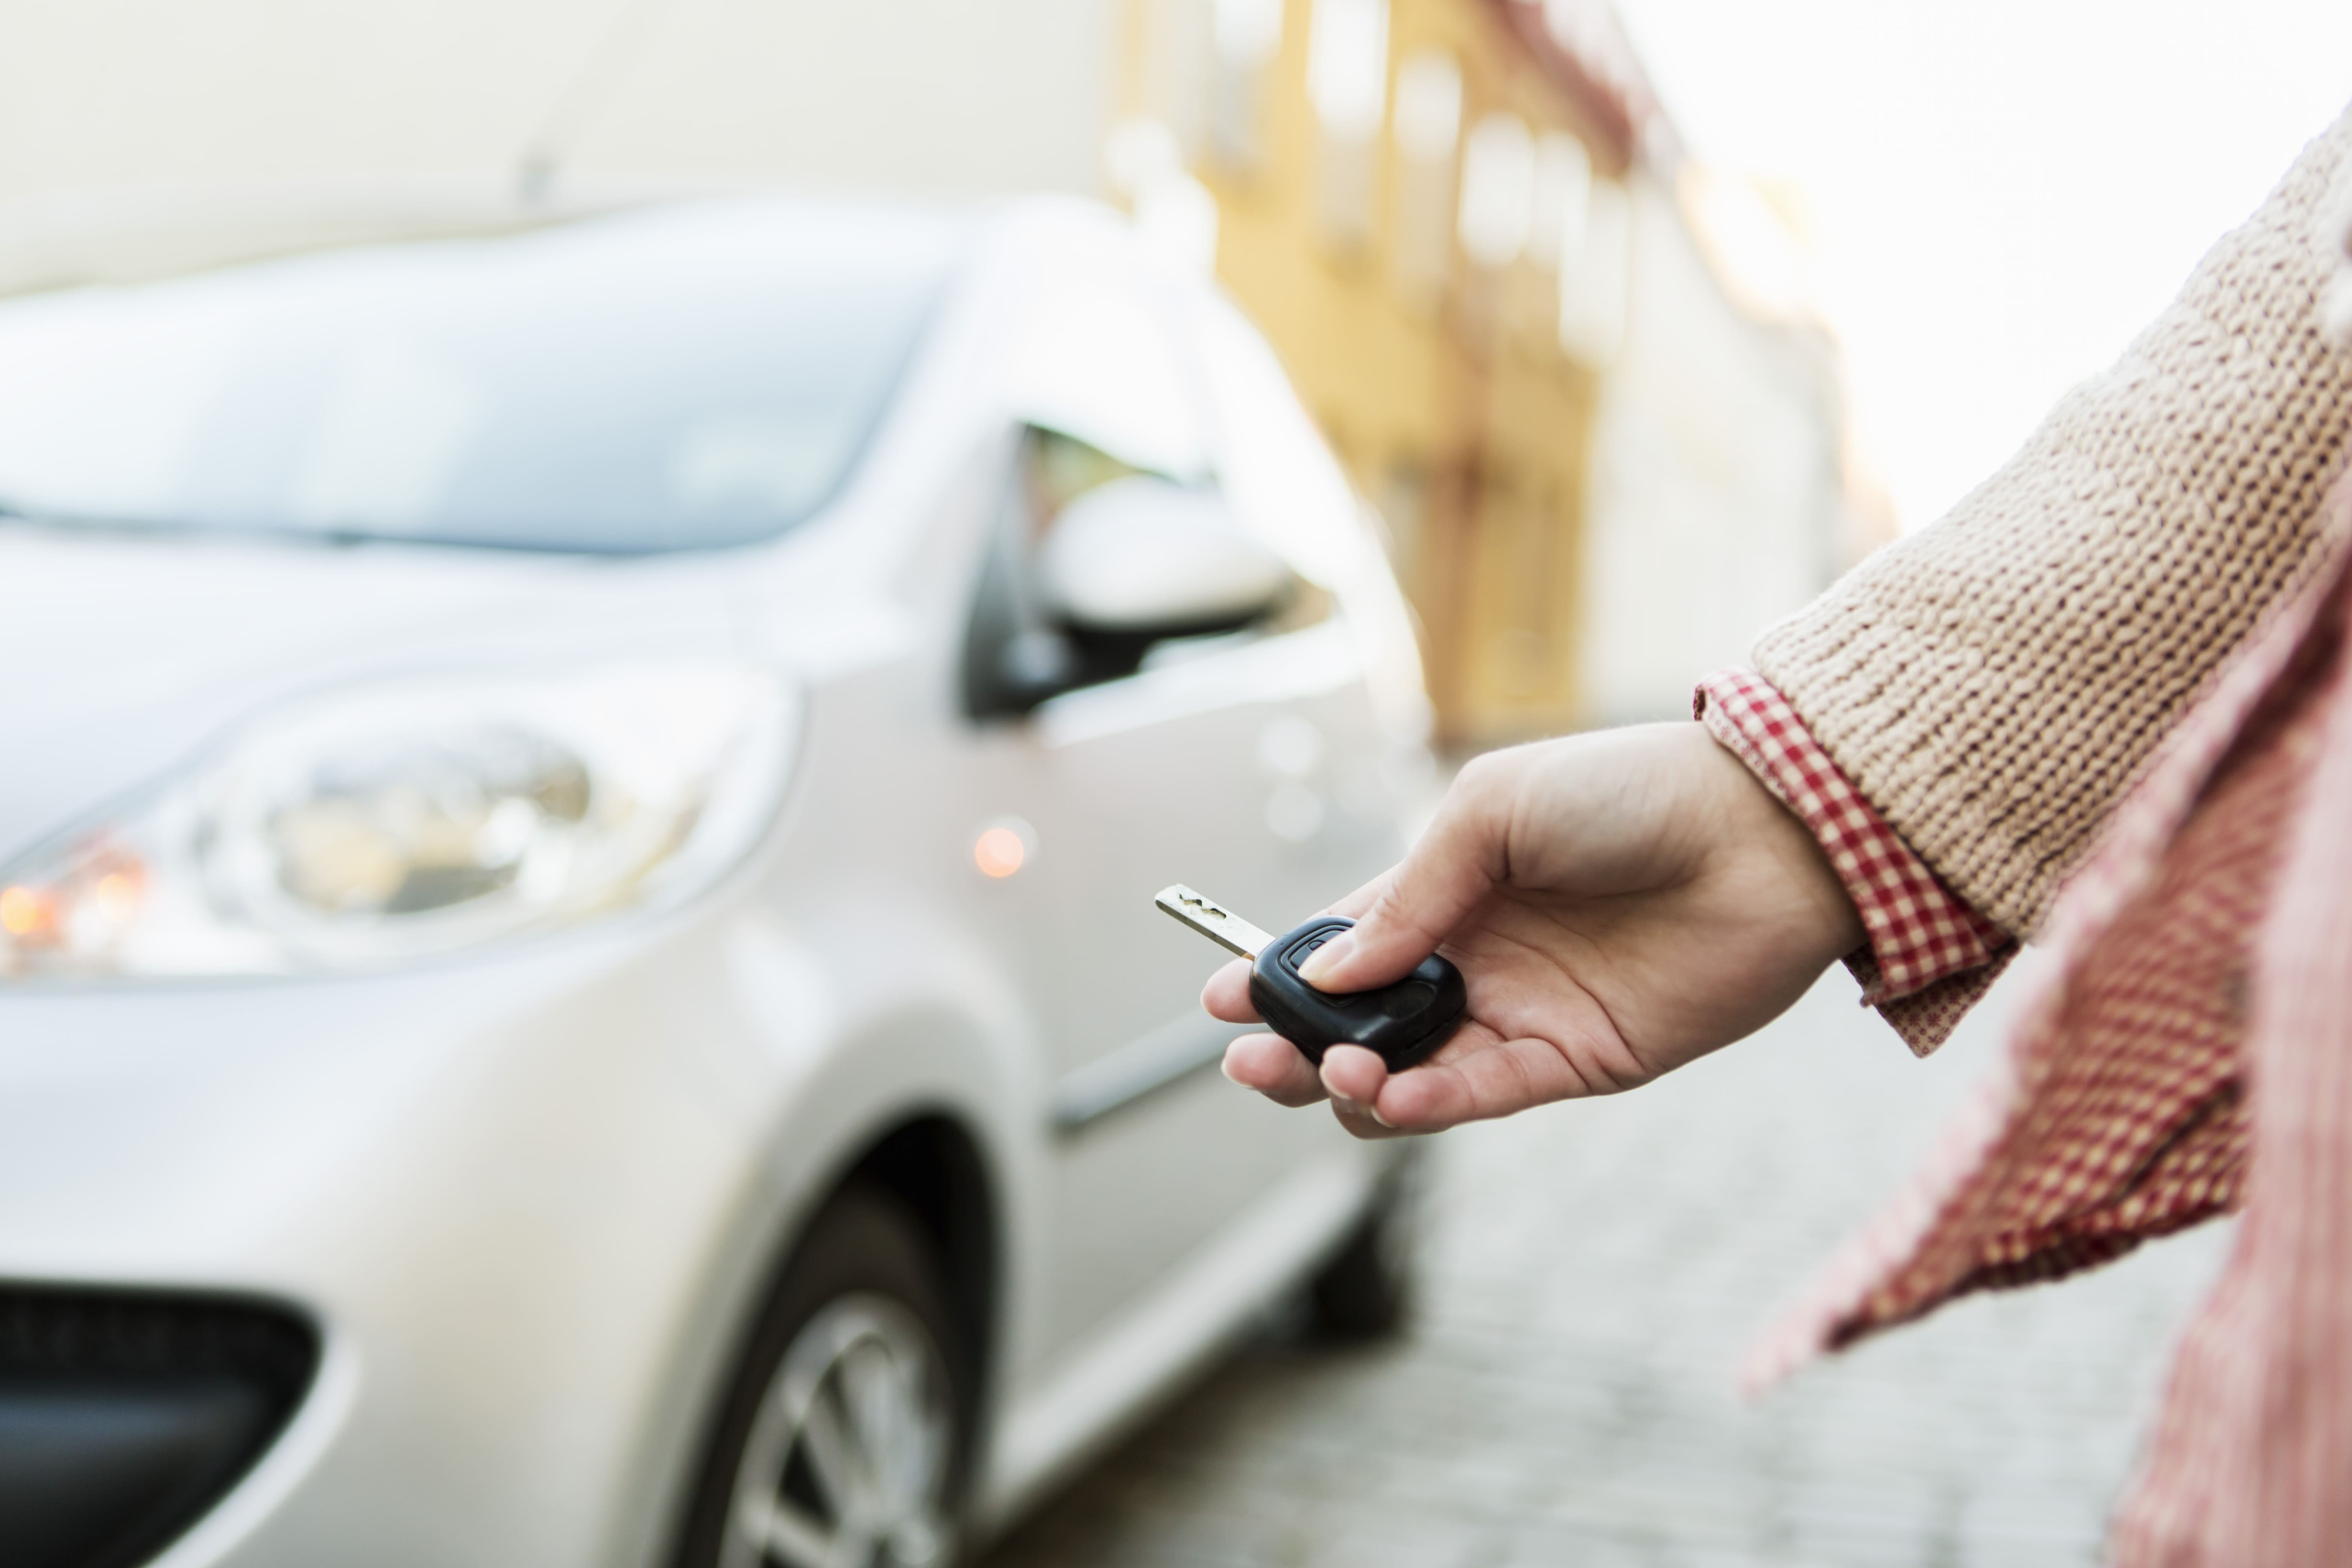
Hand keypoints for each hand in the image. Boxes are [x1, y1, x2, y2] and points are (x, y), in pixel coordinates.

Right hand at [1208, 722, 1863, 1137]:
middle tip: (1254, 1060)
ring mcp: (1521, 1014)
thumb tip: (1327, 976)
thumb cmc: (1631, 793)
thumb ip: (1408, 894)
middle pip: (1358, 1028)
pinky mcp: (1576, 1060)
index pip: (1340, 948)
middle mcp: (1473, 959)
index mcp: (1444, 890)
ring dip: (1357, 1086)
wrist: (1763, 833)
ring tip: (1342, 1070)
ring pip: (1410, 1076)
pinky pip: (1484, 1095)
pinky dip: (1429, 1104)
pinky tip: (1394, 1096)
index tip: (1223, 1003)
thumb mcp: (1493, 808)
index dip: (1277, 980)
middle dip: (1294, 1051)